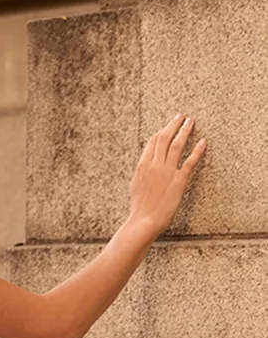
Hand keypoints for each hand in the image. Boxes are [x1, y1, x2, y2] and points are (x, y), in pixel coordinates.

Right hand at [129, 113, 205, 236]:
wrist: (144, 221)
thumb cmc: (139, 208)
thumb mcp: (136, 185)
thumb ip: (142, 171)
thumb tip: (145, 164)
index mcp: (143, 165)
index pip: (153, 141)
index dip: (162, 130)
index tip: (168, 124)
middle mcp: (155, 164)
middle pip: (165, 137)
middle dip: (173, 124)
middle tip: (181, 116)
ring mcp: (167, 171)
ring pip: (177, 144)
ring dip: (185, 130)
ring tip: (191, 121)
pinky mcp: (179, 180)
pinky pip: (190, 160)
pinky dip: (197, 149)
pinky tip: (202, 142)